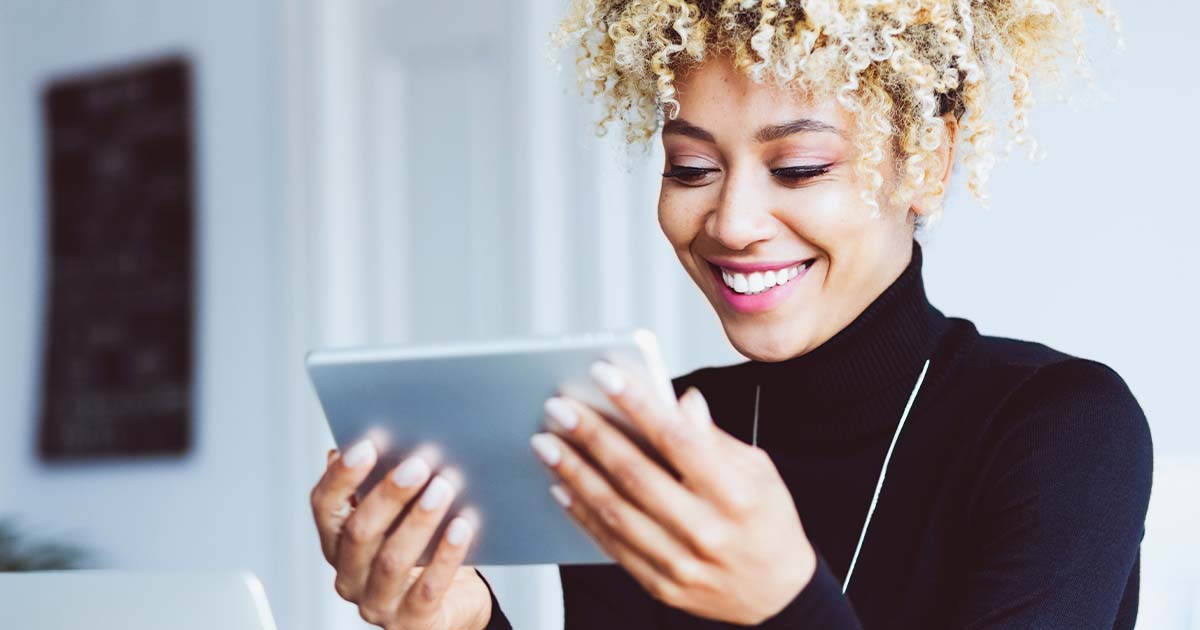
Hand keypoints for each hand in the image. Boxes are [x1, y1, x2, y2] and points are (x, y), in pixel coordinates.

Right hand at [310, 443, 492, 629]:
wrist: (454, 604)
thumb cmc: (425, 551)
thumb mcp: (402, 515)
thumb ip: (384, 483)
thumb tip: (380, 439)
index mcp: (338, 542)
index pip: (324, 507)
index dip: (342, 476)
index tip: (368, 444)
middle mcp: (349, 576)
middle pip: (359, 532)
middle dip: (389, 495)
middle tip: (420, 463)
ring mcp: (377, 604)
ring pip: (391, 560)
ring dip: (419, 521)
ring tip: (445, 488)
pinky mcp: (412, 623)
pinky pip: (427, 589)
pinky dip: (445, 556)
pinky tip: (462, 527)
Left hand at [529, 362, 816, 624]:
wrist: (777, 595)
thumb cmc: (767, 522)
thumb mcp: (758, 471)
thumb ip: (713, 438)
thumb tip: (680, 400)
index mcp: (735, 495)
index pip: (678, 439)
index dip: (638, 403)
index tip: (604, 374)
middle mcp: (706, 530)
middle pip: (636, 475)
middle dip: (591, 436)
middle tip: (558, 409)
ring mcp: (681, 563)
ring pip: (615, 511)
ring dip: (575, 473)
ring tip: (547, 444)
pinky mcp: (661, 585)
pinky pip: (612, 545)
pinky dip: (582, 514)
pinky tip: (562, 486)